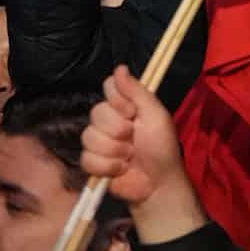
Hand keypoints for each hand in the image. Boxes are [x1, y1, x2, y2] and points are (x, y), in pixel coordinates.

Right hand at [81, 66, 206, 243]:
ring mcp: (99, 141)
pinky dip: (108, 166)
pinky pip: (87, 158)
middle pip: (96, 112)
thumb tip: (120, 67)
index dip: (118, 101)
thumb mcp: (156, 115)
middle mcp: (109, 120)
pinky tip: (121, 169)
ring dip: (115, 150)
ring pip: (89, 136)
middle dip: (119, 130)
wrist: (158, 183)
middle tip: (134, 139)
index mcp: (125, 106)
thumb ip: (138, 92)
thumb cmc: (162, 148)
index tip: (132, 112)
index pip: (108, 87)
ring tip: (129, 157)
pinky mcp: (92, 163)